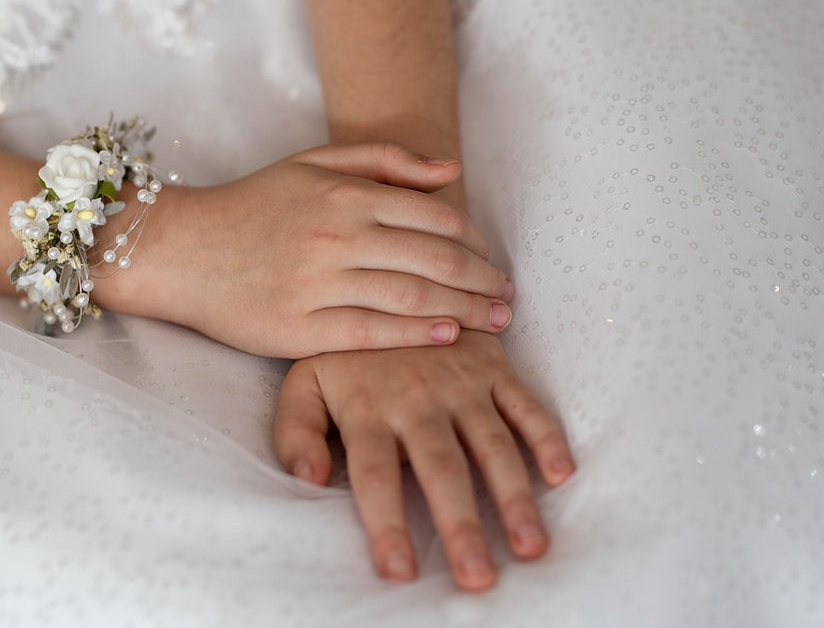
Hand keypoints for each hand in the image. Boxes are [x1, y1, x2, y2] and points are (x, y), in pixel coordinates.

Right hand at [103, 143, 513, 357]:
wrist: (182, 250)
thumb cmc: (253, 206)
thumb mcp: (312, 163)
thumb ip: (384, 162)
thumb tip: (451, 175)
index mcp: (344, 194)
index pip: (435, 218)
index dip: (476, 242)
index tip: (492, 261)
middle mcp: (336, 236)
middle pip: (435, 260)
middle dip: (483, 281)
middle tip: (508, 298)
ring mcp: (318, 283)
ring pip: (412, 297)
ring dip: (465, 310)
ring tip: (495, 322)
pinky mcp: (299, 328)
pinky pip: (372, 332)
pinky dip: (417, 335)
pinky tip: (449, 336)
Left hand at [273, 331, 574, 590]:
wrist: (392, 281)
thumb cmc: (344, 351)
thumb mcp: (304, 382)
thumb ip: (296, 431)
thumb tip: (308, 481)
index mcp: (367, 408)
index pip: (373, 474)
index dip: (385, 523)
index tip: (399, 571)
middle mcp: (416, 398)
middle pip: (440, 468)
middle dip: (460, 525)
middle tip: (477, 577)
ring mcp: (460, 382)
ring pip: (491, 444)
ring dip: (513, 496)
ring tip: (530, 545)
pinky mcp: (492, 367)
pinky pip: (525, 404)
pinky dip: (546, 437)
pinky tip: (561, 476)